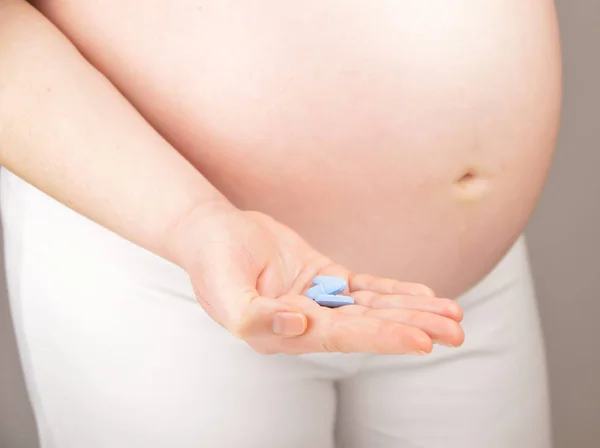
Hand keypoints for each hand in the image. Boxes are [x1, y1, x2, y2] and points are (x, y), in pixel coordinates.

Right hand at [169, 206, 463, 354]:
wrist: (212, 234)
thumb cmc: (213, 260)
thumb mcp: (223, 290)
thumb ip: (255, 317)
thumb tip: (302, 325)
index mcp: (283, 332)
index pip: (342, 337)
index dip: (382, 337)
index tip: (423, 340)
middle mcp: (306, 322)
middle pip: (367, 326)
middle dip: (411, 328)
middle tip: (456, 331)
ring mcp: (318, 300)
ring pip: (372, 308)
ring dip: (411, 311)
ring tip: (453, 316)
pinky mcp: (324, 278)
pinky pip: (364, 288)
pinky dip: (393, 291)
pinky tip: (423, 296)